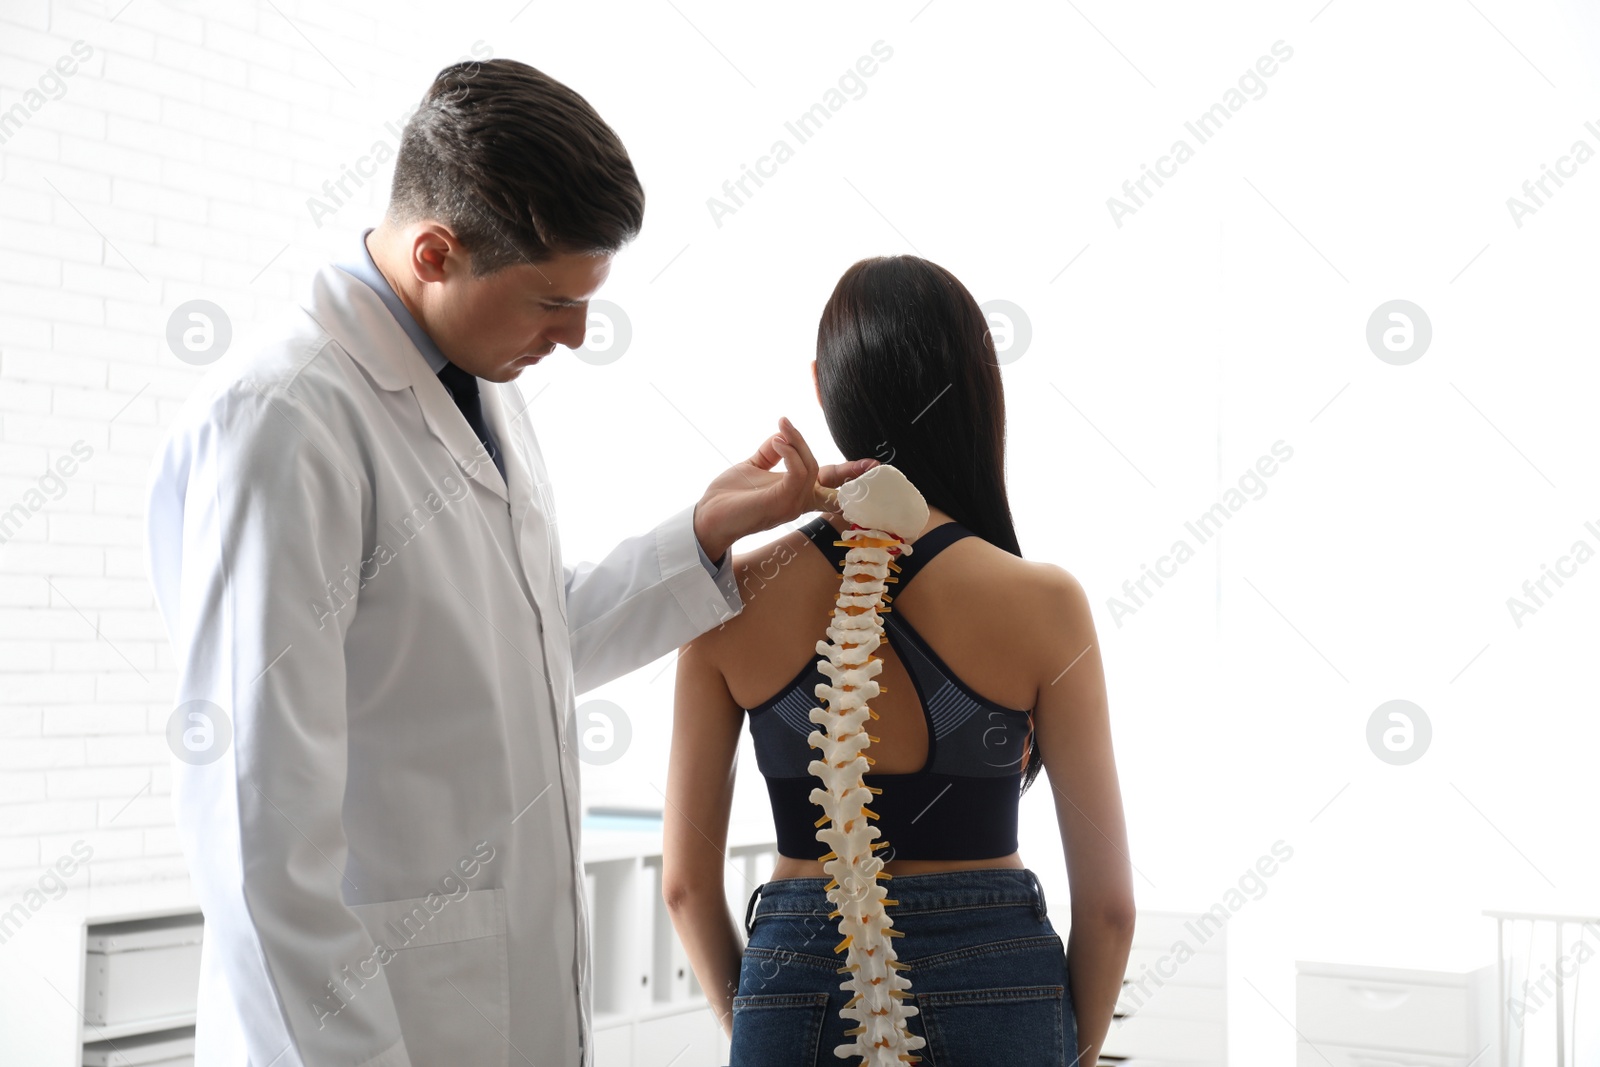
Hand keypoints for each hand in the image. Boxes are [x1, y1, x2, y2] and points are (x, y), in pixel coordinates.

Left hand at [693, 416, 878, 562]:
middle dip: (851, 470)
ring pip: (812, 468)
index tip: (873, 465)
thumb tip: (783, 434)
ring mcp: (791, 504)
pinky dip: (791, 452)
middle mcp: (798, 501)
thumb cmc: (729, 497)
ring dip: (798, 442)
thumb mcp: (753, 467)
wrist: (707, 517)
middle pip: (831, 480)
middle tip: (867, 460)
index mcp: (795, 493)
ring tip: (781, 429)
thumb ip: (771, 452)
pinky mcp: (780, 503)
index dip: (850, 473)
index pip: (828, 483)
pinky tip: (778, 440)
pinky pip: (799, 474)